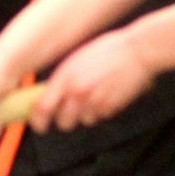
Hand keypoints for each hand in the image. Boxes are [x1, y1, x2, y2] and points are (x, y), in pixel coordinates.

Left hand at [33, 29, 156, 132]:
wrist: (136, 51)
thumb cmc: (107, 51)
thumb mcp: (75, 61)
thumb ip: (61, 80)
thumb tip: (49, 96)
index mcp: (64, 77)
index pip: (42, 108)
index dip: (38, 121)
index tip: (39, 124)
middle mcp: (77, 92)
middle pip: (63, 123)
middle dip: (66, 120)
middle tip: (69, 112)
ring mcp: (95, 101)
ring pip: (84, 121)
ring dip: (87, 114)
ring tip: (95, 94)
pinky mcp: (111, 107)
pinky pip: (101, 116)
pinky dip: (102, 110)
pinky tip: (107, 93)